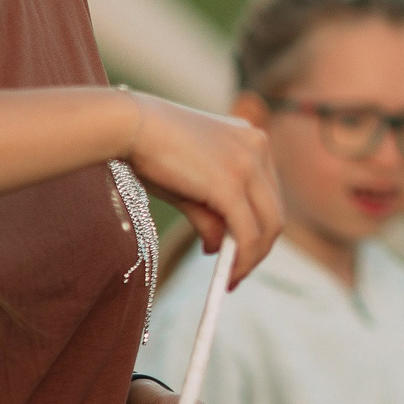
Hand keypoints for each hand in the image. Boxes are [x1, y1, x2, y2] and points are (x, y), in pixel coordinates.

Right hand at [120, 92, 281, 284]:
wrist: (129, 124)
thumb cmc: (150, 150)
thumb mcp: (189, 184)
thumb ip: (210, 213)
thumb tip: (217, 249)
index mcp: (252, 140)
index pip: (269, 193)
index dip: (260, 225)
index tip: (244, 249)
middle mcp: (259, 148)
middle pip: (274, 211)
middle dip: (259, 247)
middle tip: (238, 271)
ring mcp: (248, 165)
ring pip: (267, 225)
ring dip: (251, 258)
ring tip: (231, 278)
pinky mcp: (231, 184)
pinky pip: (247, 232)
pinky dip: (242, 258)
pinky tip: (228, 274)